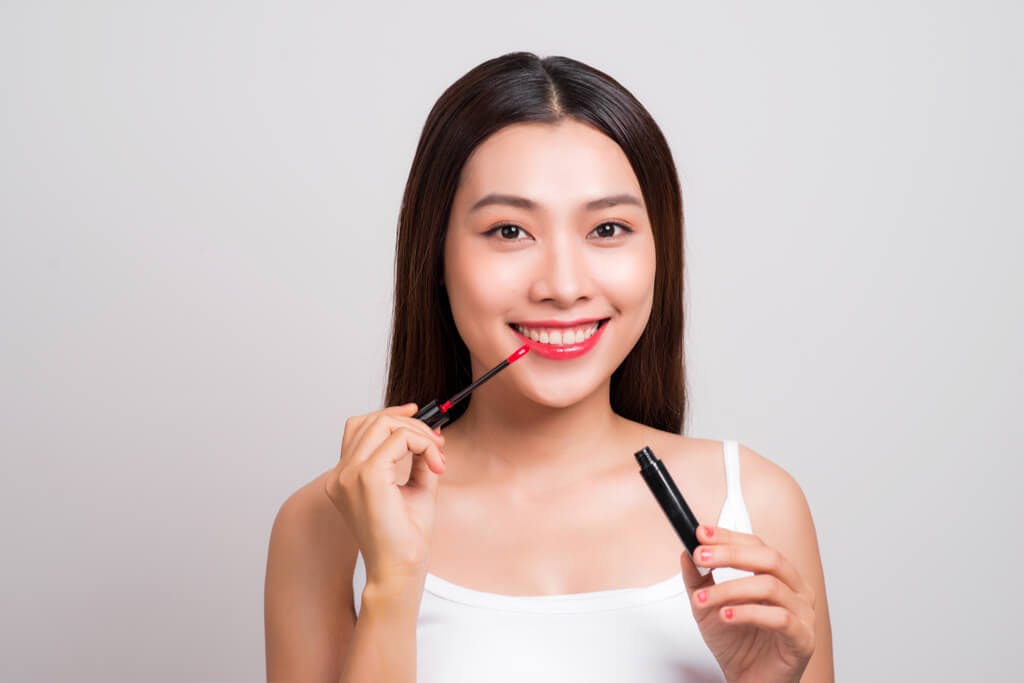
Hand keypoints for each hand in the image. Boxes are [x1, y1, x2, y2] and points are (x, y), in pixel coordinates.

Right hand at [324, 403, 446, 592]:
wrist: (400, 569)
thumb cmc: (405, 538)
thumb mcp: (414, 488)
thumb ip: (416, 459)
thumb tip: (429, 432)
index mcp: (345, 478)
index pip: (359, 428)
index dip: (390, 414)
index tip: (417, 414)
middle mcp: (341, 475)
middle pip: (372, 420)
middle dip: (411, 424)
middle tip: (437, 445)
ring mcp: (349, 474)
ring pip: (383, 423)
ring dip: (418, 433)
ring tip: (436, 457)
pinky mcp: (366, 477)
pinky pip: (399, 439)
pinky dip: (423, 444)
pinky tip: (435, 465)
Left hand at [680, 525, 815, 682]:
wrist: (749, 680)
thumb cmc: (738, 643)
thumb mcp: (708, 606)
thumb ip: (698, 580)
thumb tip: (686, 553)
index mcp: (779, 576)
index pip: (756, 545)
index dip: (728, 537)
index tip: (702, 534)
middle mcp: (796, 589)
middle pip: (768, 558)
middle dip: (730, 554)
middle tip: (701, 557)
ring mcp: (804, 613)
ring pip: (770, 586)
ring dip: (730, 589)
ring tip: (703, 599)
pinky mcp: (803, 638)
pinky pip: (779, 618)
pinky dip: (748, 613)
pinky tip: (726, 615)